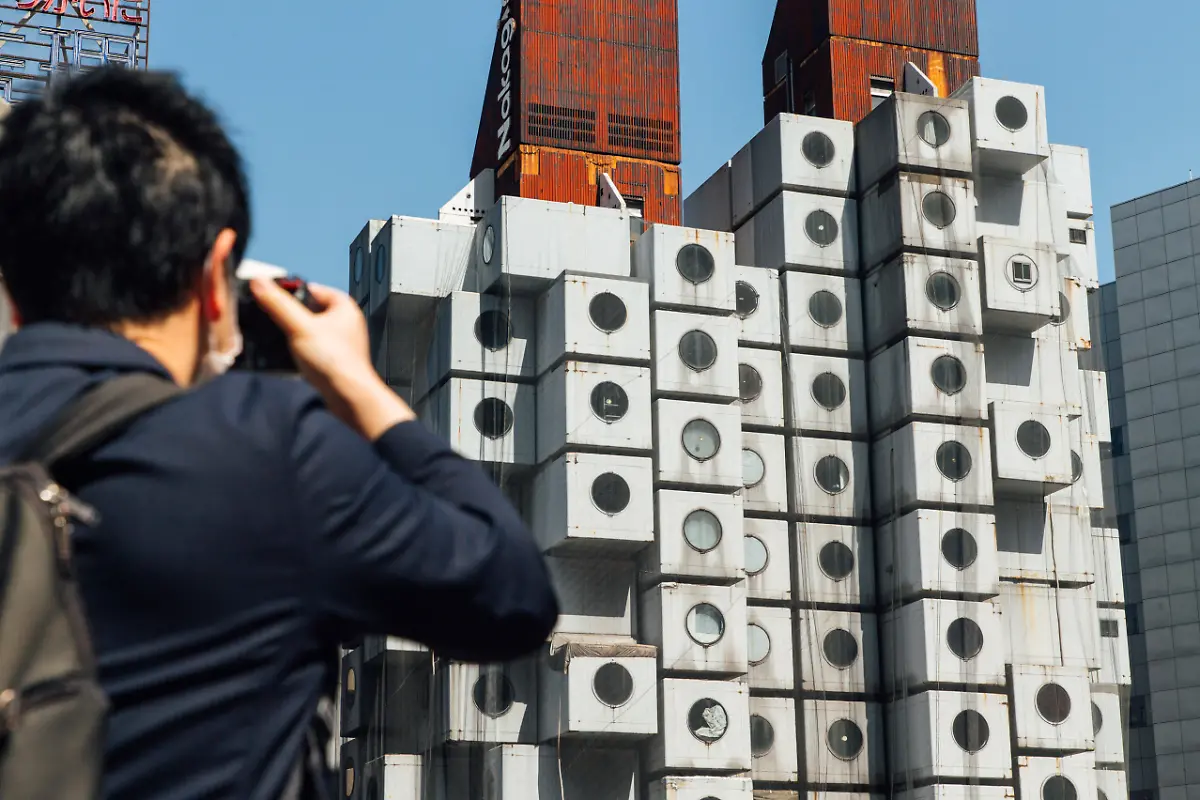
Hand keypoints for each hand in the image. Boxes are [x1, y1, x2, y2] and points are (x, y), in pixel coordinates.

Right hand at [249, 278, 415, 438]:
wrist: (349, 396)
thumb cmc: (335, 362)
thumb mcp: (299, 327)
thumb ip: (278, 304)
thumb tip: (260, 282)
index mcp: (343, 306)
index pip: (312, 288)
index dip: (291, 293)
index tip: (272, 298)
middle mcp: (345, 321)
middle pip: (309, 309)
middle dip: (292, 316)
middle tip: (279, 322)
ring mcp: (340, 340)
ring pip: (310, 329)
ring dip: (295, 334)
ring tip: (288, 341)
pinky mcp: (334, 357)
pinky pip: (313, 346)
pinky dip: (301, 349)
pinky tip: (294, 356)